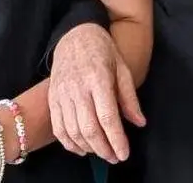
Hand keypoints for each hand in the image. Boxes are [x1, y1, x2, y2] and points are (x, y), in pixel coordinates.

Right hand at [49, 22, 145, 164]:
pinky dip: (70, 144)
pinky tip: (82, 148)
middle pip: (89, 128)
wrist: (74, 35)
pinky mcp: (53, 98)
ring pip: (73, 132)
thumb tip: (139, 122)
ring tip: (102, 152)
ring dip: (89, 148)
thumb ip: (129, 97)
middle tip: (115, 158)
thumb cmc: (102, 50)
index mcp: (98, 78)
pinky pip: (58, 128)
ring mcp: (62, 94)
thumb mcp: (122, 66)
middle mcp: (78, 88)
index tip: (124, 153)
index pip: (107, 116)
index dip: (116, 139)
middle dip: (104, 149)